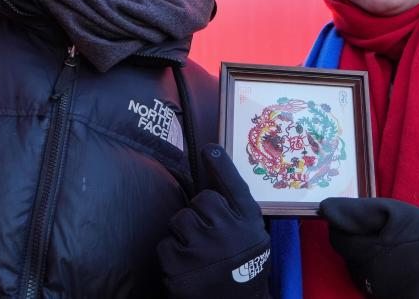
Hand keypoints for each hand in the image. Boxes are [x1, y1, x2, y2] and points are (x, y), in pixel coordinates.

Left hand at [158, 144, 269, 297]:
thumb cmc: (243, 265)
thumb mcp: (252, 234)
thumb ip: (236, 209)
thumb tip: (213, 173)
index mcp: (249, 223)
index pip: (234, 186)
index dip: (221, 166)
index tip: (209, 149)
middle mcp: (230, 233)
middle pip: (201, 200)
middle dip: (200, 213)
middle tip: (208, 233)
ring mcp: (204, 251)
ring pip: (180, 220)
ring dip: (184, 232)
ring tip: (197, 250)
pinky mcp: (181, 269)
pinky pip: (165, 244)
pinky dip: (171, 254)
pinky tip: (187, 266)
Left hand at [319, 197, 418, 298]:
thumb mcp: (393, 211)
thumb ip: (357, 211)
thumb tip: (325, 209)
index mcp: (366, 250)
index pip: (337, 238)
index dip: (346, 226)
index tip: (364, 222)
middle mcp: (366, 276)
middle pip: (346, 254)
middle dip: (357, 241)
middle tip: (382, 233)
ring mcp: (375, 291)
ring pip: (356, 269)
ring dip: (365, 256)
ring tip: (390, 247)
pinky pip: (370, 282)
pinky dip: (376, 271)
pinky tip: (394, 263)